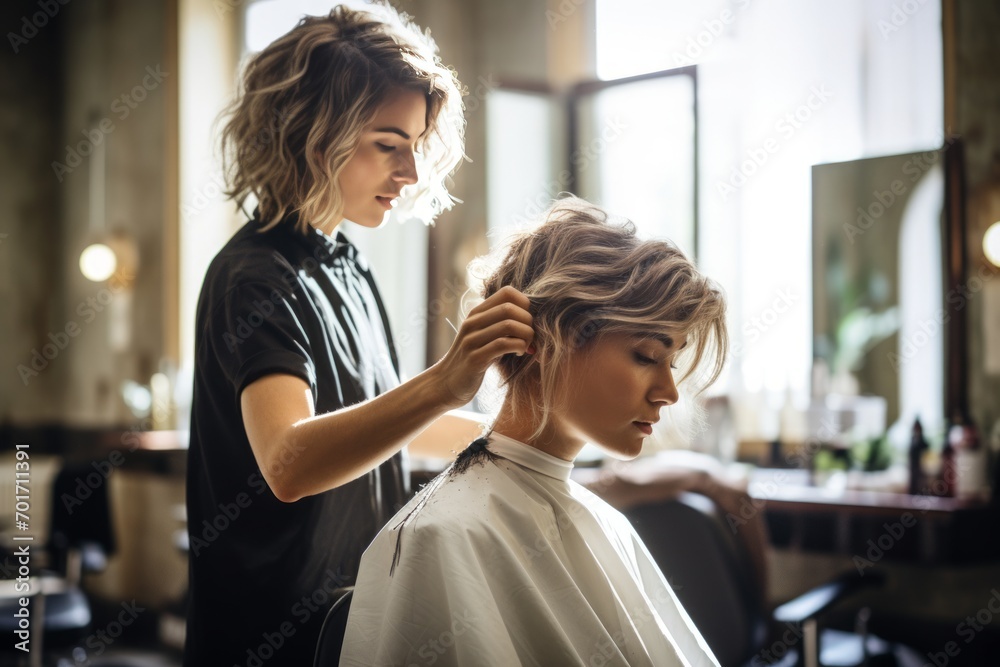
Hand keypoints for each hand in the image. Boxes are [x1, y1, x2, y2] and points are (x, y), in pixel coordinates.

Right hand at [429, 285, 533, 407]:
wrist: (446, 384)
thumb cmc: (474, 360)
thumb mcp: (485, 336)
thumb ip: (501, 323)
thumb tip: (533, 315)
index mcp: (476, 313)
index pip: (507, 292)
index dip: (526, 304)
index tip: (528, 321)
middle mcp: (472, 323)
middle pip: (510, 308)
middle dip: (529, 322)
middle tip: (531, 337)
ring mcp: (471, 340)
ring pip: (508, 325)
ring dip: (526, 336)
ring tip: (526, 346)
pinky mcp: (475, 359)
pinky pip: (503, 344)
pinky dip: (519, 347)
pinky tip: (519, 354)